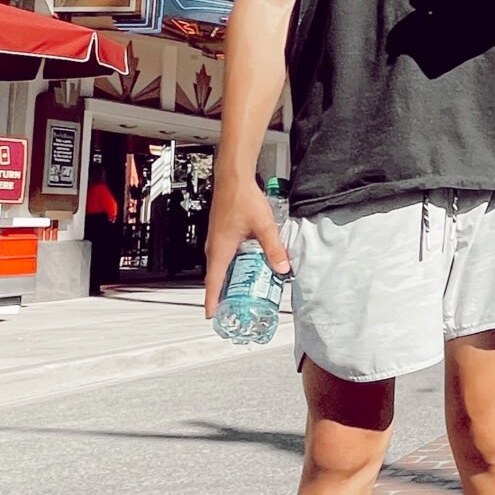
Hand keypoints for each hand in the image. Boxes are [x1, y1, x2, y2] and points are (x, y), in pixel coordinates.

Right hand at [204, 171, 289, 315]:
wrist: (233, 178)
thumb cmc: (241, 198)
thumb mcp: (263, 226)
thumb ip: (274, 248)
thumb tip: (282, 267)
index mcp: (219, 249)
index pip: (212, 282)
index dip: (212, 301)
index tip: (212, 315)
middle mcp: (214, 247)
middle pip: (216, 278)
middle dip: (223, 295)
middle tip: (233, 309)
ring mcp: (216, 241)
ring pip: (221, 267)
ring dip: (229, 280)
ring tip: (242, 292)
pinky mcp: (221, 235)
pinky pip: (224, 257)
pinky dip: (232, 267)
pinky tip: (247, 267)